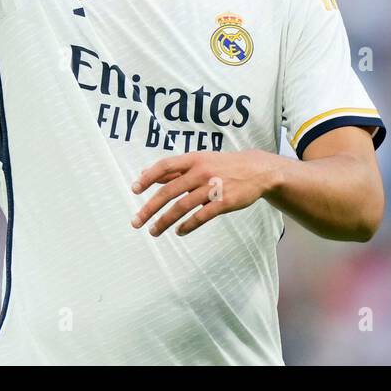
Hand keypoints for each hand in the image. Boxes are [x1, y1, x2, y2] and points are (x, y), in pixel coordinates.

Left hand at [130, 150, 285, 237]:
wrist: (257, 171)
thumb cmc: (223, 166)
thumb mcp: (200, 160)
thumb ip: (174, 169)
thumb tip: (145, 173)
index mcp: (193, 159)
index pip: (165, 166)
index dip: (148, 177)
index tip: (134, 190)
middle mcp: (200, 172)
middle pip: (169, 191)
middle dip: (149, 208)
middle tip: (136, 221)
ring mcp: (212, 187)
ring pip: (182, 207)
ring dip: (165, 221)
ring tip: (154, 231)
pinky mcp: (223, 202)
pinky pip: (200, 216)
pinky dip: (187, 226)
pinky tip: (178, 231)